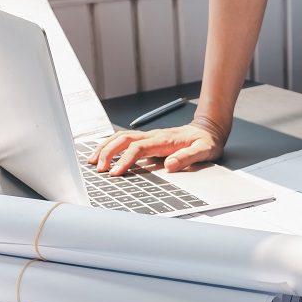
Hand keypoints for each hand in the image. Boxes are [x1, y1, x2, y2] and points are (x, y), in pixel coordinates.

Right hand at [87, 116, 227, 175]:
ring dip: (105, 147)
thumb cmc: (207, 141)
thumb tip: (171, 164)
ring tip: (93, 161)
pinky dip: (111, 145)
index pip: (138, 148)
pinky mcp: (148, 140)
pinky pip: (125, 139)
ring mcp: (150, 136)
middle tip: (99, 168)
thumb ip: (189, 157)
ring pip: (121, 137)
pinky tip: (103, 153)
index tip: (115, 172)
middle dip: (108, 152)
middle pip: (123, 139)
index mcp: (164, 140)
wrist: (209, 129)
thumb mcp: (205, 151)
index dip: (125, 159)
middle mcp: (154, 136)